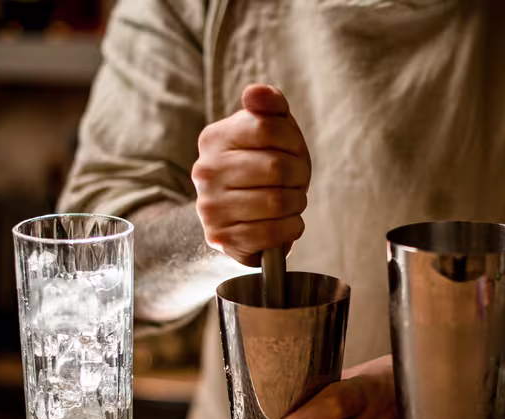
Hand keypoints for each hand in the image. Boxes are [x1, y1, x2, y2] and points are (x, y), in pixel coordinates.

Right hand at [192, 84, 311, 266]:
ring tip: (290, 202)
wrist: (242, 218)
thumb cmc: (264, 167)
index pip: (267, 128)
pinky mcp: (221, 238)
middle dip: (299, 176)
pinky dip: (291, 228)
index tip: (293, 151)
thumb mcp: (271, 131)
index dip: (293, 142)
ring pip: (276, 202)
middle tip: (296, 182)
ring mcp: (210, 207)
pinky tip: (286, 223)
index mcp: (214, 138)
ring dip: (296, 204)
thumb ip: (269, 105)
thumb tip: (254, 93)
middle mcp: (205, 171)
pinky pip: (272, 232)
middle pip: (276, 168)